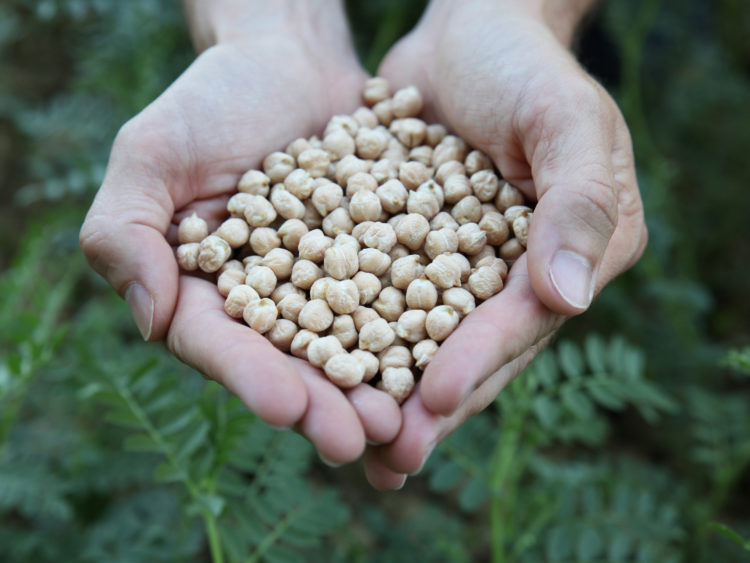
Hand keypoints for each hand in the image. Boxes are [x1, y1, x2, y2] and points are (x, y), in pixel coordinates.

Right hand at [79, 5, 401, 464]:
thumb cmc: (210, 102)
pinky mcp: (380, 262)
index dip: (252, 378)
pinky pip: (402, 297)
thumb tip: (150, 318)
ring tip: (409, 418)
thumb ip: (126, 232)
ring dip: (379, 384)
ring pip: (354, 343)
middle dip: (325, 402)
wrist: (290, 63)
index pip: (222, 345)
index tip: (285, 407)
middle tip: (361, 438)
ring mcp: (331, 286)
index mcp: (209, 293)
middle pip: (294, 362)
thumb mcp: (153, 154)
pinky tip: (446, 356)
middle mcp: (272, 303)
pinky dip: (420, 328)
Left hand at [364, 0, 646, 487]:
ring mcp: (461, 265)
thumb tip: (568, 300)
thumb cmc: (523, 64)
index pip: (523, 322)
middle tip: (387, 457)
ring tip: (351, 443)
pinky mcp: (409, 248)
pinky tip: (317, 369)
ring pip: (422, 338)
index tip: (433, 402)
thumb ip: (576, 203)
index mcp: (572, 254)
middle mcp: (518, 272)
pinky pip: (381, 298)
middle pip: (473, 348)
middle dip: (429, 403)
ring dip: (388, 388)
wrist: (468, 30)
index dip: (480, 362)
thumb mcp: (564, 119)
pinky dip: (353, 333)